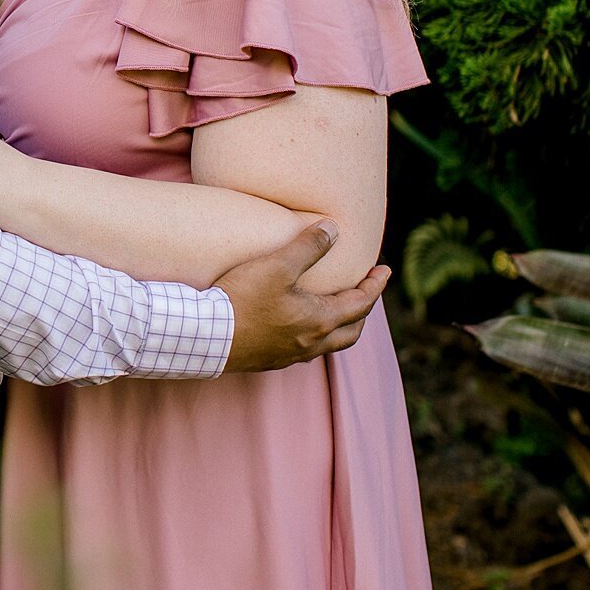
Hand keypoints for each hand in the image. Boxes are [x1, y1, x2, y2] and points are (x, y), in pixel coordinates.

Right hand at [219, 221, 387, 372]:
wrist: (206, 337)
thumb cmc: (243, 299)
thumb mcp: (277, 265)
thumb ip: (309, 246)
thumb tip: (333, 229)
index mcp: (320, 320)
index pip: (361, 303)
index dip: (375, 285)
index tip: (384, 270)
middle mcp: (311, 343)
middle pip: (351, 331)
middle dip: (363, 310)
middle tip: (365, 292)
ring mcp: (290, 355)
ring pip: (329, 344)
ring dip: (340, 326)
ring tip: (336, 309)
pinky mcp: (270, 360)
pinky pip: (305, 350)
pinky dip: (315, 335)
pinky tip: (300, 325)